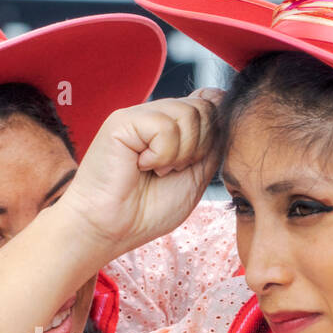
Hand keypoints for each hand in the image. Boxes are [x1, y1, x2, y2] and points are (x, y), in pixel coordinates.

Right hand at [56, 89, 223, 264]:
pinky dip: (161, 155)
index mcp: (171, 126)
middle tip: (168, 171)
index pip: (211, 104)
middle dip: (197, 149)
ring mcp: (138, 116)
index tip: (191, 164)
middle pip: (205, 109)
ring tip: (155, 170)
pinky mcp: (122, 121)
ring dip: (178, 154)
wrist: (111, 230)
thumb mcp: (196, 176)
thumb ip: (211, 142)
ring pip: (189, 115)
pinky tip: (140, 166)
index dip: (212, 134)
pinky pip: (165, 126)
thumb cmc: (147, 210)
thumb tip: (220, 102)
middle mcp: (155, 115)